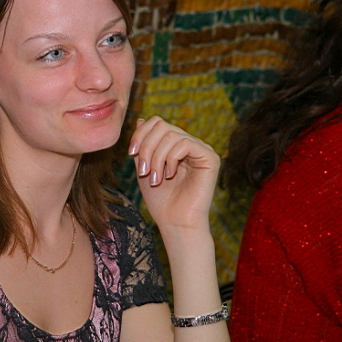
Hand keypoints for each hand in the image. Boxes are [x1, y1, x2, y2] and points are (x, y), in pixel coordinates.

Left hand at [128, 116, 218, 236]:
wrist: (174, 222)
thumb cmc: (160, 199)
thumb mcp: (144, 167)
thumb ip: (143, 145)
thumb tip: (140, 119)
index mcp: (174, 145)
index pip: (156, 122)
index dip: (140, 134)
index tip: (131, 153)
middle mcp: (189, 144)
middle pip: (162, 126)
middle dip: (146, 147)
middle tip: (143, 170)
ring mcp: (201, 149)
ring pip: (171, 135)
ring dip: (156, 157)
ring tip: (154, 178)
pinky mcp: (210, 157)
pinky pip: (185, 143)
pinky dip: (171, 158)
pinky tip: (169, 175)